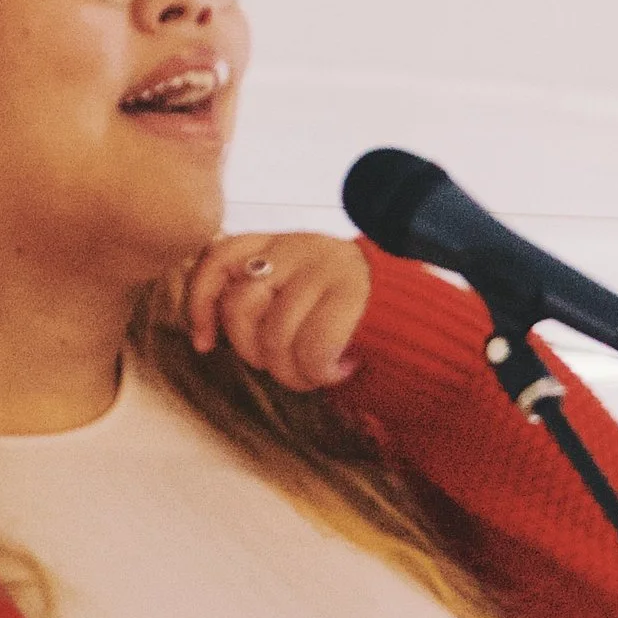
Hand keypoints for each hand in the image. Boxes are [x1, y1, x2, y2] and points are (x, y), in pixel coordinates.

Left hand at [181, 230, 372, 391]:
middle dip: (254, 353)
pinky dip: (321, 372)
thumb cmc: (344, 320)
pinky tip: (340, 369)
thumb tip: (207, 324)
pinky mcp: (351, 293)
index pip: (217, 257)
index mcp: (277, 244)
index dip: (200, 303)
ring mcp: (325, 266)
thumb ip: (256, 299)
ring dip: (293, 372)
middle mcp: (298, 245)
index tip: (205, 344)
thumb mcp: (292, 298)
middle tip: (286, 365)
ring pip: (274, 336)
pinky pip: (311, 349)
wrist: (416, 319)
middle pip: (240, 306)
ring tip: (318, 372)